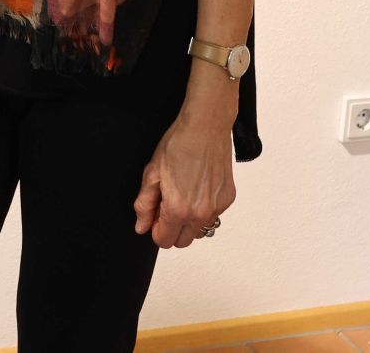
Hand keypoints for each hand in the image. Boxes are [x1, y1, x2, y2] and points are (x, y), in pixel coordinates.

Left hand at [132, 112, 236, 249]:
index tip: (155, 215)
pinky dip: (204, 209)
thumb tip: (141, 226)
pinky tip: (197, 188)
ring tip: (184, 195)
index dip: (155, 229)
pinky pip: (213, 216)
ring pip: (199, 230)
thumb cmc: (179, 145)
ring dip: (189, 221)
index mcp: (178, 209)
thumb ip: (144, 205)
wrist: (205, 127)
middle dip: (172, 228)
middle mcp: (200, 214)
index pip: (164, 241)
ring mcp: (217, 208)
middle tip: (167, 204)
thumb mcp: (152, 174)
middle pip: (182, 241)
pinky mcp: (228, 200)